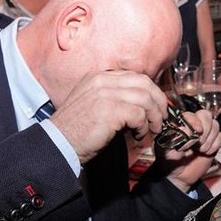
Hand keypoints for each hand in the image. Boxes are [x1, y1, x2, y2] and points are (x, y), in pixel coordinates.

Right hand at [50, 70, 167, 163]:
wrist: (59, 144)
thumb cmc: (77, 130)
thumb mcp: (94, 104)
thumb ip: (114, 98)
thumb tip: (142, 105)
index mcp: (99, 77)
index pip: (135, 76)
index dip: (151, 90)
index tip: (157, 105)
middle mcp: (102, 81)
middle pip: (144, 83)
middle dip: (158, 101)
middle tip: (161, 117)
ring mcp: (106, 94)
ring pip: (145, 98)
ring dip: (153, 116)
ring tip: (152, 130)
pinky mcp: (110, 110)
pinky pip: (139, 115)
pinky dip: (144, 127)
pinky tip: (139, 136)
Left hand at [158, 109, 220, 192]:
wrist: (178, 176)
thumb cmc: (169, 161)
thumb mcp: (166, 150)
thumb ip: (174, 138)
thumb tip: (185, 129)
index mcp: (180, 124)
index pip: (191, 114)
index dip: (195, 121)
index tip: (197, 131)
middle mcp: (193, 126)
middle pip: (206, 115)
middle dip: (205, 129)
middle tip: (199, 142)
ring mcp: (204, 133)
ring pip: (215, 125)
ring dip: (210, 138)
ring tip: (201, 149)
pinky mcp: (213, 142)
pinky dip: (216, 144)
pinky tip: (207, 152)